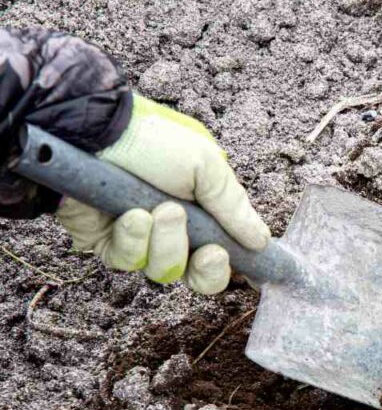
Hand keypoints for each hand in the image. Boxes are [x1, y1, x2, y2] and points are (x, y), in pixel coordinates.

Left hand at [55, 96, 269, 294]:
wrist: (92, 133)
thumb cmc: (153, 140)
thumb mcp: (207, 166)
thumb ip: (235, 208)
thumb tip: (261, 241)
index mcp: (203, 211)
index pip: (225, 253)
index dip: (234, 263)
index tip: (248, 266)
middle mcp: (174, 230)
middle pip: (199, 276)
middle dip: (207, 267)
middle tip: (209, 250)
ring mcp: (142, 239)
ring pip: (165, 270)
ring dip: (168, 241)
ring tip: (160, 209)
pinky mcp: (107, 244)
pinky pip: (128, 261)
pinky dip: (133, 238)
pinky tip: (129, 213)